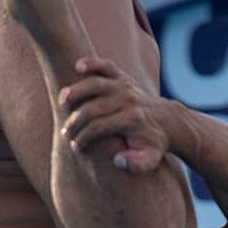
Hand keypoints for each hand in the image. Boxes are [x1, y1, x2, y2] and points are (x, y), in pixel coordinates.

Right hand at [59, 57, 171, 173]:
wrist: (165, 121)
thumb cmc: (152, 142)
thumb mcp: (151, 158)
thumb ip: (138, 164)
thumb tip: (119, 160)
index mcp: (133, 119)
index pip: (99, 127)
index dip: (83, 138)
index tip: (75, 147)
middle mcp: (129, 99)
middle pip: (92, 107)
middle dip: (75, 122)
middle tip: (65, 133)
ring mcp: (125, 85)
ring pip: (95, 84)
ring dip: (75, 92)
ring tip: (61, 104)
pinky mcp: (122, 76)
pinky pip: (106, 66)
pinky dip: (92, 63)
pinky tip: (78, 67)